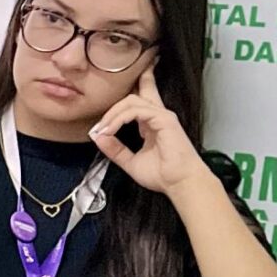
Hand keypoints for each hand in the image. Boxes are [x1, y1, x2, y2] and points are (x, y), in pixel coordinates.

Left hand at [90, 71, 203, 193]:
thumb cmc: (163, 175)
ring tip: (102, 130)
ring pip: (131, 101)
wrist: (179, 183)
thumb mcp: (130, 161)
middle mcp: (156, 116)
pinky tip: (110, 130)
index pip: (136, 103)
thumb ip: (114, 149)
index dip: (115, 106)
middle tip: (99, 122)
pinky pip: (136, 111)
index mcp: (150, 124)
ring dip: (112, 114)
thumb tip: (97, 137)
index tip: (98, 125)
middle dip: (114, 98)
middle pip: (136, 93)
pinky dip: (119, 118)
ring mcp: (161, 116)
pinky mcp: (164, 119)